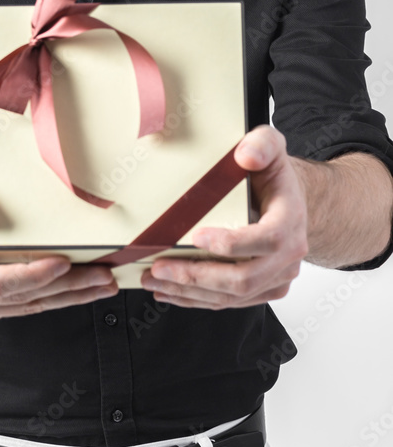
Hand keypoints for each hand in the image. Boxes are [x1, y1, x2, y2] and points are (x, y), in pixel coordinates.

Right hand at [0, 163, 118, 326]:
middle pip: (17, 298)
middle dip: (63, 288)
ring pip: (25, 307)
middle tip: (101, 276)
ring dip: (67, 297)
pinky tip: (79, 290)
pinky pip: (22, 308)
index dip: (31, 275)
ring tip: (101, 284)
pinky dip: (53, 298)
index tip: (63, 262)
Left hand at [140, 125, 308, 308]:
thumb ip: (262, 144)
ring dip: (190, 292)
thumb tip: (246, 155)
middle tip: (161, 268)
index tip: (196, 236)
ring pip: (233, 295)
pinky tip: (172, 292)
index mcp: (290, 220)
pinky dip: (198, 299)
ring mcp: (276, 276)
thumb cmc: (273, 175)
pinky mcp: (263, 289)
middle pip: (244, 278)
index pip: (266, 240)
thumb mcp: (270, 147)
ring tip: (155, 281)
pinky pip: (230, 301)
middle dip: (197, 276)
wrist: (289, 201)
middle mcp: (288, 255)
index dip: (232, 243)